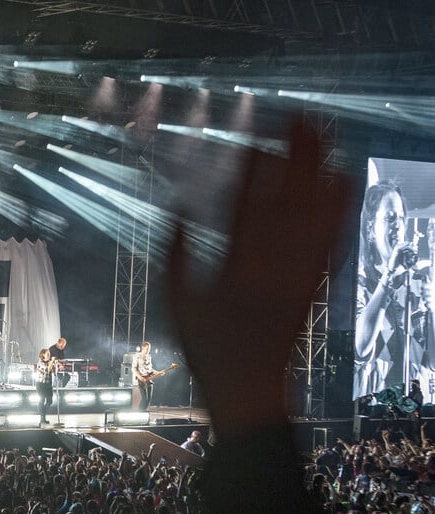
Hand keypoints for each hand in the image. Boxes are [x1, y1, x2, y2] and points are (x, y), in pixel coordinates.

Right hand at [166, 122, 349, 437]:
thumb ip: (174, 256)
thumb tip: (178, 210)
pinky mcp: (316, 283)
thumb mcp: (176, 305)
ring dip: (323, 172)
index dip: (253, 170)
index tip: (253, 139)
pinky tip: (346, 181)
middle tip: (301, 116)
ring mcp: (301, 273)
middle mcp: (275, 265)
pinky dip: (340, 208)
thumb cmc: (209, 349)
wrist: (252, 390)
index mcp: (237, 268)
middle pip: (291, 200)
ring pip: (317, 214)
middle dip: (297, 156)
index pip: (248, 207)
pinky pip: (332, 240)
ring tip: (326, 135)